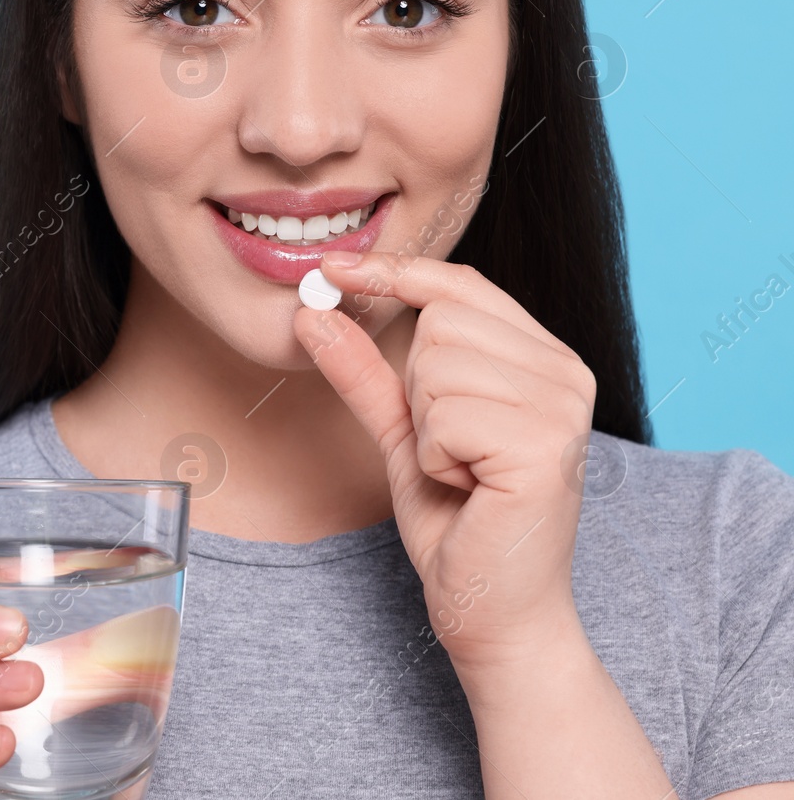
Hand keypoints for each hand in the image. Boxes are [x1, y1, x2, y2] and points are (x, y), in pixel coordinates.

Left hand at [293, 251, 596, 671]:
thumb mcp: (401, 431)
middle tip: (448, 451)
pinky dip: (435, 459)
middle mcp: (566, 372)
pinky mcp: (545, 446)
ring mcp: (563, 407)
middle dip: (417, 389)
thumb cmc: (456, 523)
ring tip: (462, 472)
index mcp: (544, 358)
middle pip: (440, 321)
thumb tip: (311, 308)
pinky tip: (469, 491)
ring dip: (427, 429)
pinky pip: (444, 416)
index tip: (331, 267)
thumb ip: (364, 370)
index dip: (395, 272)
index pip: (462, 285)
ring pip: (437, 365)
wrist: (491, 609)